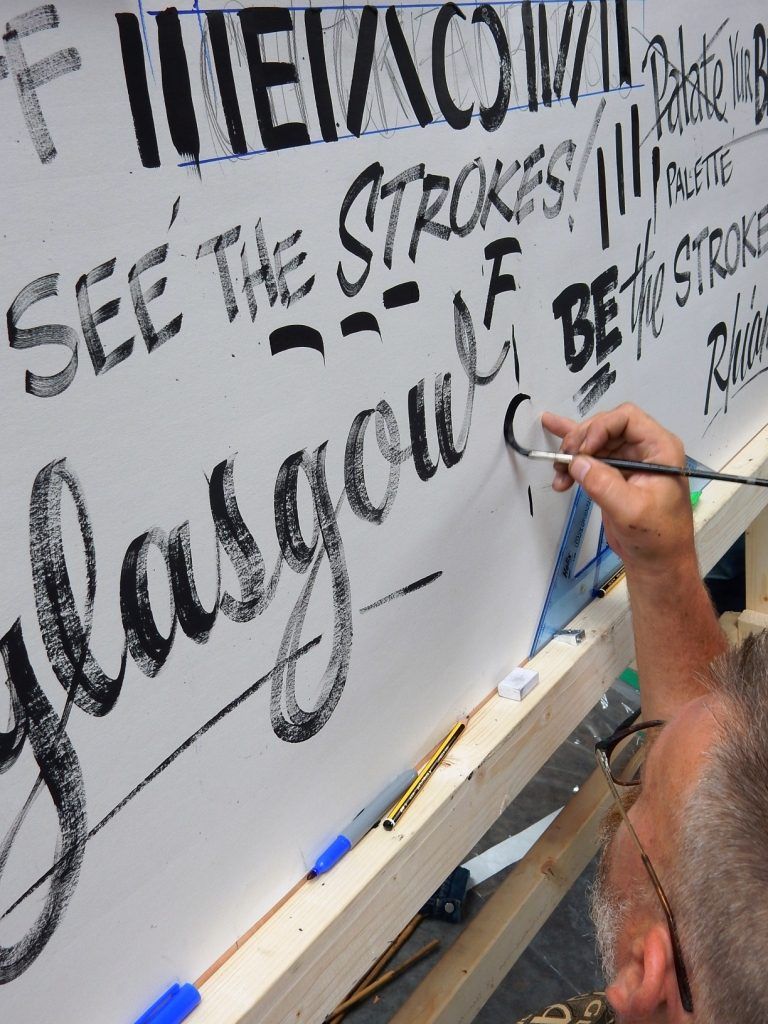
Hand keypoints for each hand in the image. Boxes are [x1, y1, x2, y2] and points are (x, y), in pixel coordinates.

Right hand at [541, 404, 695, 575]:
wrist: (657, 561)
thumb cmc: (658, 537)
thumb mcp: (631, 510)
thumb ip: (604, 484)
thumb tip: (578, 462)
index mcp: (659, 450)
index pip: (626, 419)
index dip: (600, 428)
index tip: (582, 451)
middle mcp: (644, 450)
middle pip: (606, 427)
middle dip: (581, 440)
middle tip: (565, 460)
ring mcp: (628, 461)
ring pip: (594, 441)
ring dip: (573, 453)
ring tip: (558, 469)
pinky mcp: (614, 475)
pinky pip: (591, 455)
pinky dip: (572, 452)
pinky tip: (552, 433)